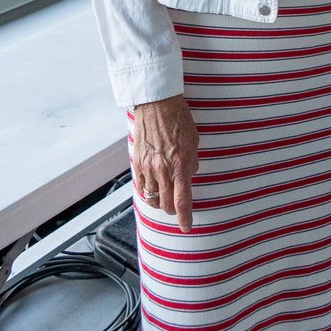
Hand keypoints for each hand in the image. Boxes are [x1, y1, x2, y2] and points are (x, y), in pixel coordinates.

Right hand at [131, 94, 199, 231]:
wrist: (157, 104)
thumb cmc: (178, 119)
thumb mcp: (194, 141)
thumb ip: (191, 163)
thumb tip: (188, 178)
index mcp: (180, 164)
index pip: (182, 200)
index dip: (185, 217)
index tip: (186, 226)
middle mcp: (163, 169)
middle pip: (166, 204)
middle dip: (173, 210)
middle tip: (177, 207)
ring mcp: (147, 167)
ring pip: (151, 198)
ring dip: (159, 202)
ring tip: (164, 197)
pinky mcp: (136, 163)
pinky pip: (140, 187)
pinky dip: (147, 191)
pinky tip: (152, 187)